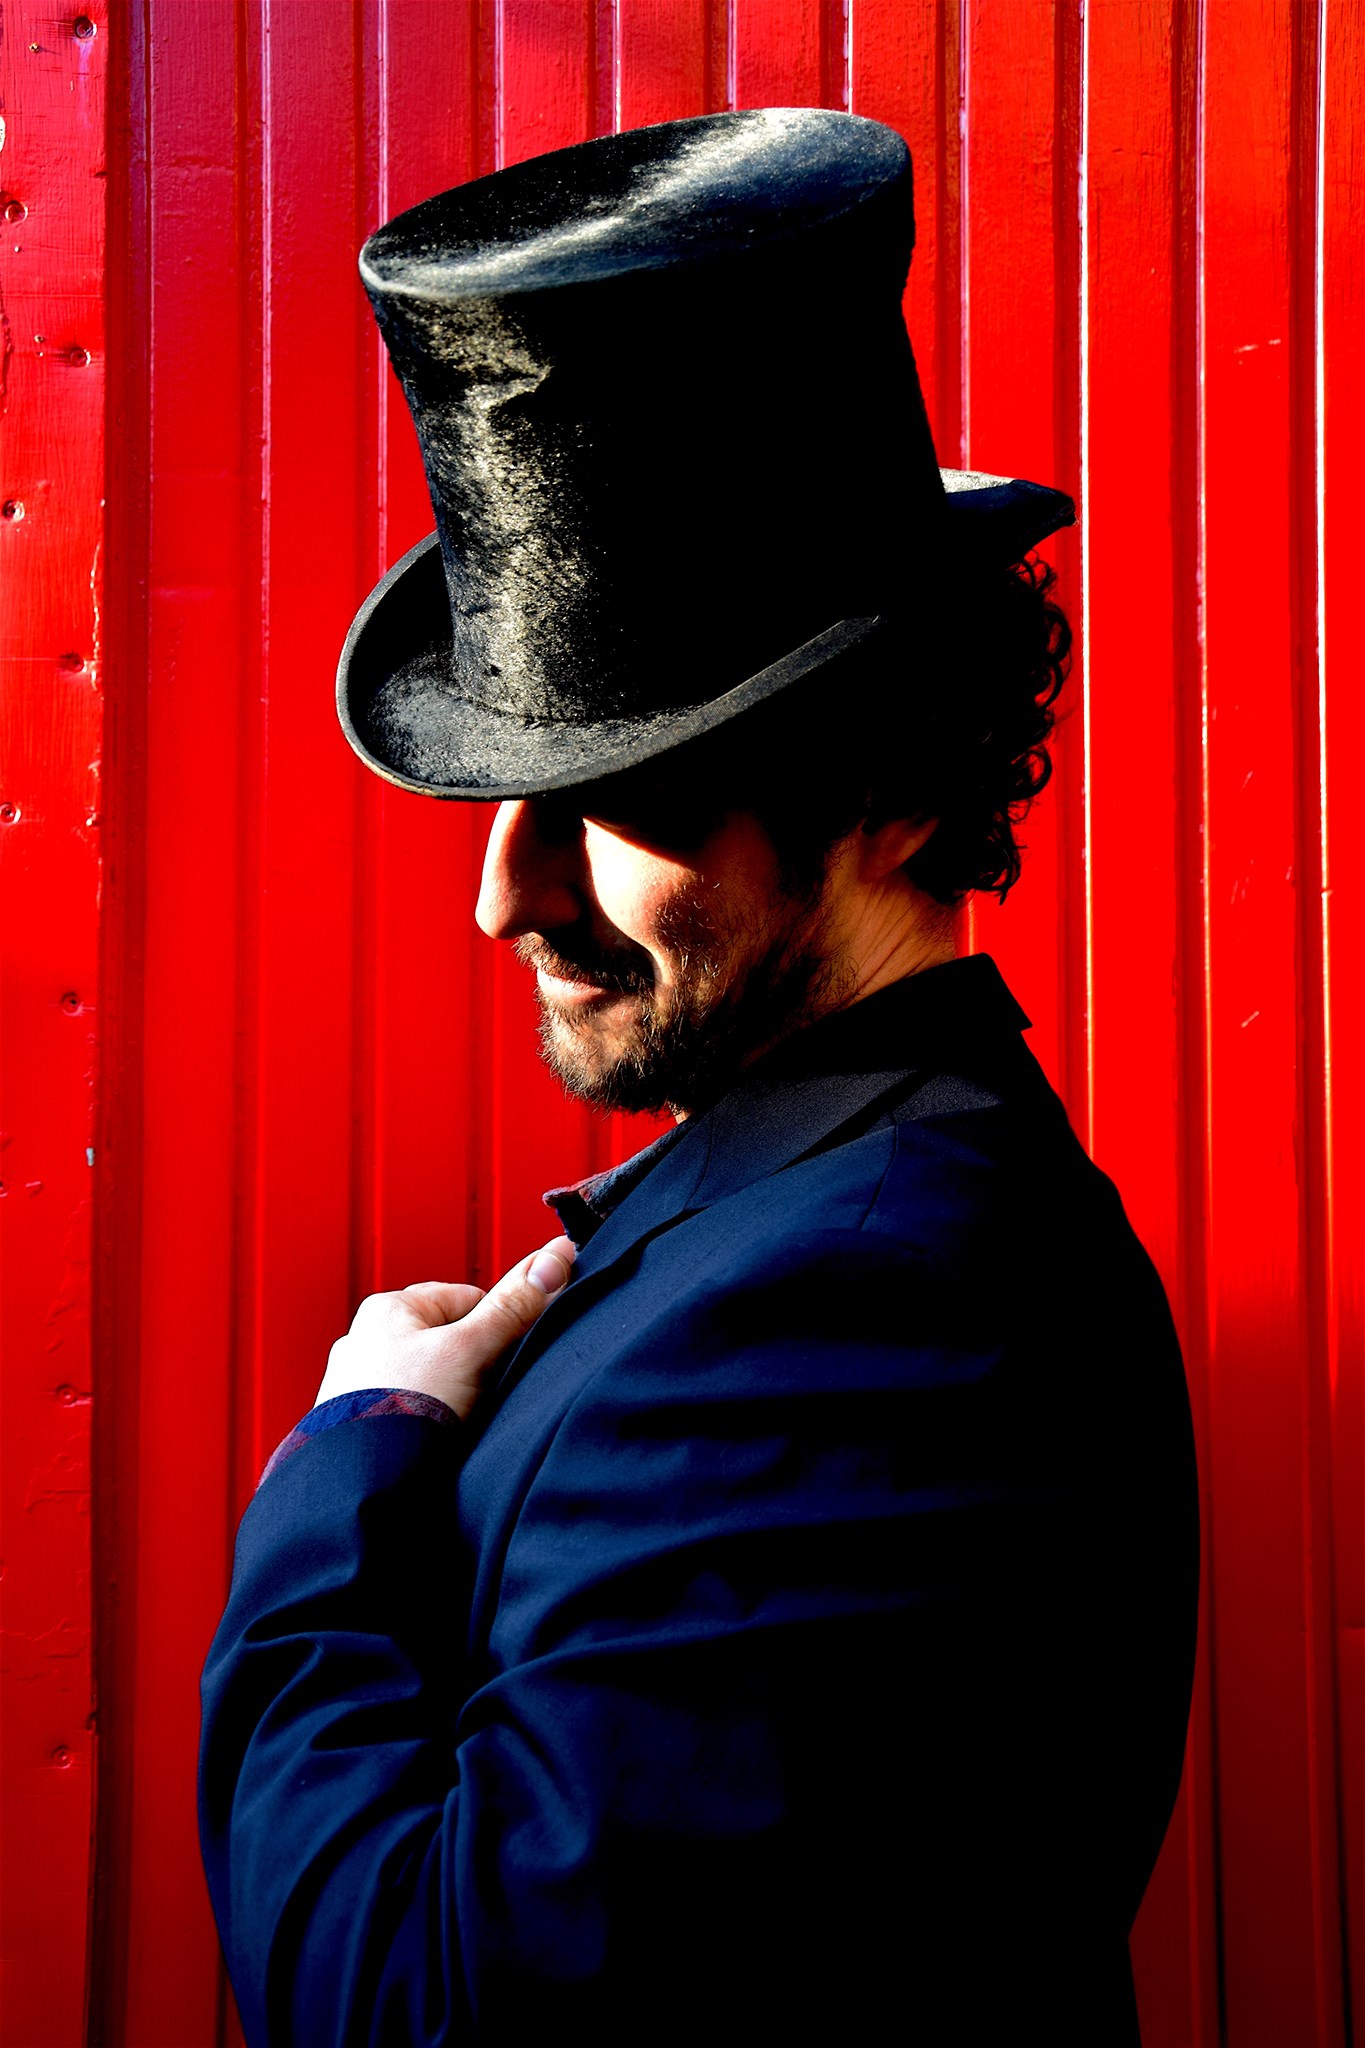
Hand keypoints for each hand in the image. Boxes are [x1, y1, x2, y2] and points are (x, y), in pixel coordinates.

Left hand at [315, 1236, 576, 1423]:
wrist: (364, 1483)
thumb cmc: (405, 1410)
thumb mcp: (471, 1350)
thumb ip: (513, 1306)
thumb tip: (554, 1258)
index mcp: (387, 1308)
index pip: (464, 1298)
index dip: (495, 1326)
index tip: (505, 1354)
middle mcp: (363, 1340)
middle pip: (445, 1338)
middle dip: (469, 1363)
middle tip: (482, 1390)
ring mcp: (356, 1385)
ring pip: (426, 1377)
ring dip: (447, 1394)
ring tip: (456, 1419)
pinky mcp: (357, 1424)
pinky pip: (406, 1409)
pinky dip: (424, 1420)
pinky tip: (434, 1439)